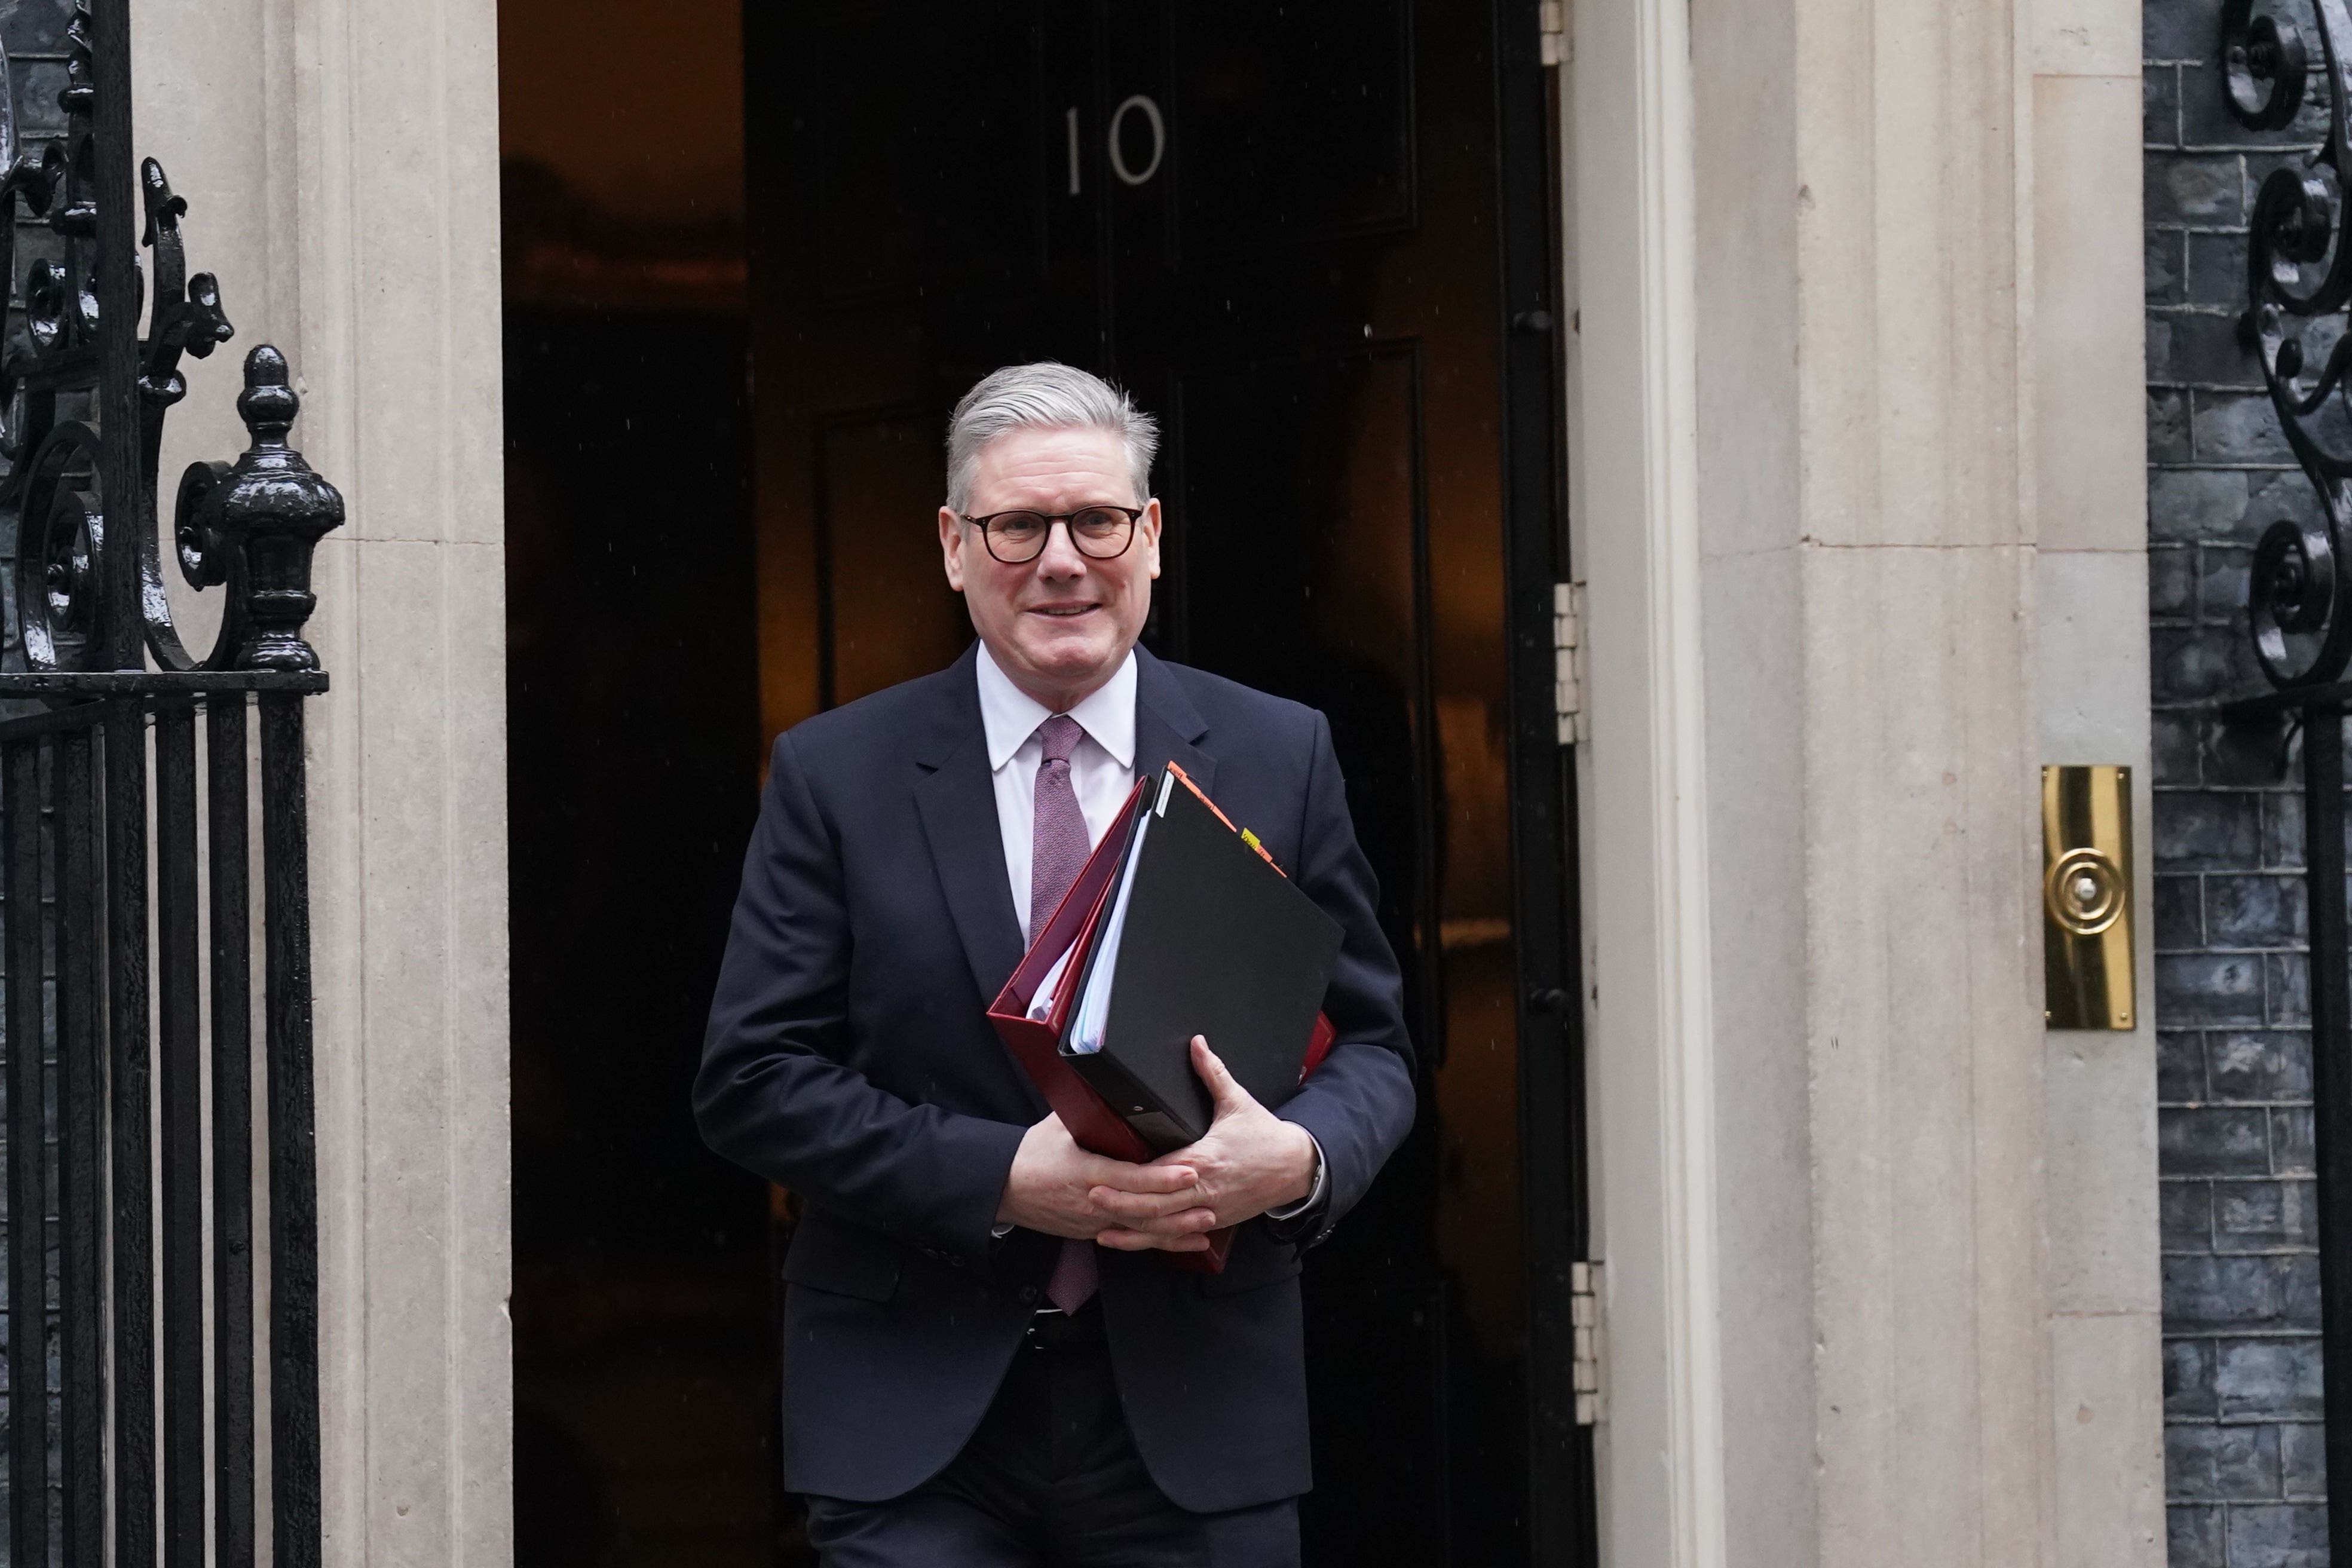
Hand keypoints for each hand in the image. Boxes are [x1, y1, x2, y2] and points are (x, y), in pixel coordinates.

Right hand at [995, 1113, 1217, 1244]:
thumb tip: (1113, 1087)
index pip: (1132, 1177)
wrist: (1003, 1187)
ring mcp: (1093, 1221)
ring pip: (1140, 1231)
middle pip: (1142, 1210)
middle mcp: (1094, 1201)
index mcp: (1088, 1171)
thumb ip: (1091, 1109)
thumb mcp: (1060, 1125)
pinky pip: (1130, 1239)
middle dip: (1179, 1208)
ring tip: (1205, 1225)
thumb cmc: (1030, 1155)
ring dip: (1174, 1230)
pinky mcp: (1092, 1232)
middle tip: (1210, 1199)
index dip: (1163, 1177)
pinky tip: (1181, 1242)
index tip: (1190, 1171)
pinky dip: (1158, 1242)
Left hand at [1094, 1037, 1317, 1251]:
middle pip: (1156, 1204)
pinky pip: (1178, 1236)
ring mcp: (1208, 1210)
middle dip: (1123, 1203)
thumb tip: (1196, 1043)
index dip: (1132, 1176)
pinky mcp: (1212, 1221)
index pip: (1161, 1171)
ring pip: (1164, 1227)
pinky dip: (1154, 1241)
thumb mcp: (1237, 1101)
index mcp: (1205, 1158)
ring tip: (1102, 1226)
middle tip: (1091, 1196)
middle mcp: (1203, 1189)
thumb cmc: (1264, 1135)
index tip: (1105, 1172)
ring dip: (1133, 1229)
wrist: (1296, 1167)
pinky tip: (1133, 1240)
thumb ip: (1212, 1072)